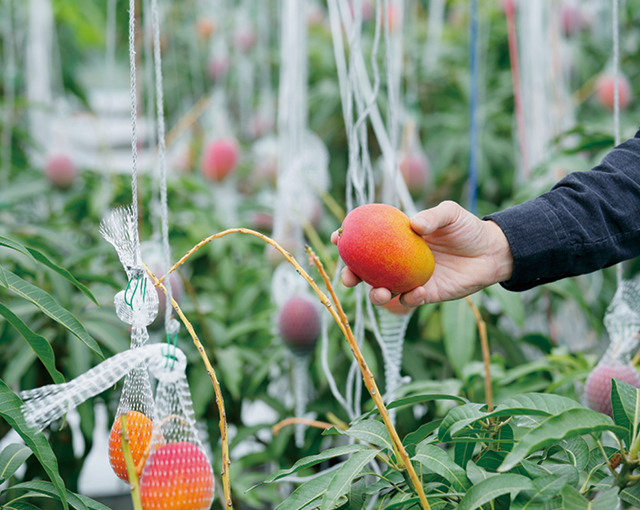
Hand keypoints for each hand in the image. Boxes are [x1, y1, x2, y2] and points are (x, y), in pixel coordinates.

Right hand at [331, 201, 513, 306]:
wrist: (491, 252)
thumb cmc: (467, 228)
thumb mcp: (451, 214)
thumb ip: (434, 216)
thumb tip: (413, 225)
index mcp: (398, 239)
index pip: (367, 239)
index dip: (349, 239)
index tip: (339, 237)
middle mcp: (398, 261)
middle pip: (366, 270)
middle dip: (351, 275)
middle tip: (348, 277)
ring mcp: (410, 279)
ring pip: (383, 290)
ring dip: (375, 294)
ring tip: (380, 292)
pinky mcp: (425, 295)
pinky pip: (410, 300)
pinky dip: (409, 298)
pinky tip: (416, 292)